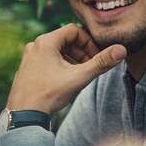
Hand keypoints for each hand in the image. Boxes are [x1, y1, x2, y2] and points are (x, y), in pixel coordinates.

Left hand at [6, 25, 124, 114]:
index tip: (95, 57)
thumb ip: (101, 62)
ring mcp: (28, 56)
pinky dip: (59, 65)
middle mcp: (35, 45)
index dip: (88, 42)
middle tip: (89, 67)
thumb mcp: (79, 77)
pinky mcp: (26, 68)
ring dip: (71, 59)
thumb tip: (121, 50)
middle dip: (81, 52)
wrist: (24, 115)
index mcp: (46, 42)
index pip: (74, 30)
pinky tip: (64, 81)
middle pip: (65, 40)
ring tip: (78, 75)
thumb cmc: (50, 94)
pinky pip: (47, 59)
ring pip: (56, 50)